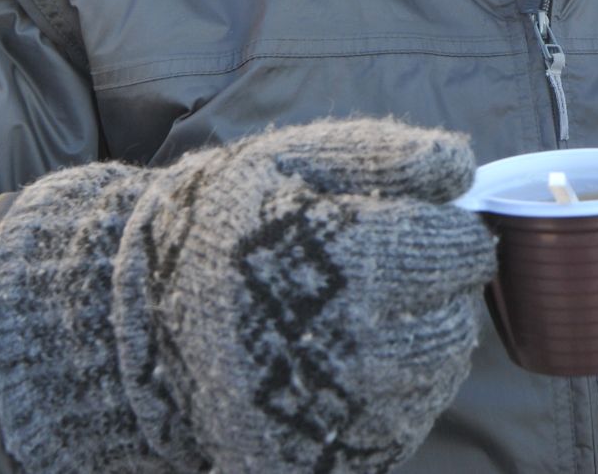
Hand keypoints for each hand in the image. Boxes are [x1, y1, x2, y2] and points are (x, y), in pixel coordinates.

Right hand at [114, 119, 496, 473]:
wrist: (137, 320)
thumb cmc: (222, 224)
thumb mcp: (289, 161)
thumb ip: (381, 154)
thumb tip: (459, 165)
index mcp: (347, 262)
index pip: (458, 248)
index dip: (446, 227)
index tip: (420, 220)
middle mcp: (353, 349)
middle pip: (454, 316)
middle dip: (438, 287)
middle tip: (395, 269)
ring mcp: (340, 416)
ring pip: (436, 374)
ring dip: (421, 340)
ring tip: (367, 313)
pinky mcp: (328, 459)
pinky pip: (402, 424)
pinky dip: (394, 391)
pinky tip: (353, 360)